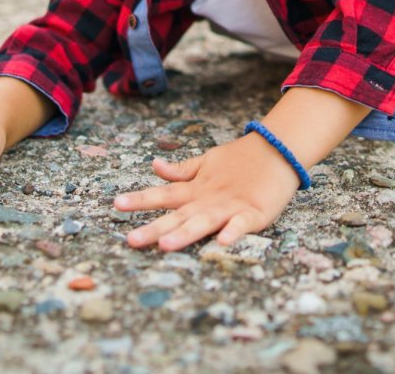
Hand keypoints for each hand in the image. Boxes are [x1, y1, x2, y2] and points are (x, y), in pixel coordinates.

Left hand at [112, 135, 301, 251]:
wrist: (277, 150)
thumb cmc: (240, 160)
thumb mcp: (206, 162)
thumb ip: (181, 170)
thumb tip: (154, 166)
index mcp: (196, 189)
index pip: (164, 195)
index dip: (141, 199)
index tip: (117, 204)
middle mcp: (209, 199)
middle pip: (179, 215)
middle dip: (155, 227)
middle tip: (132, 239)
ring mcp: (231, 206)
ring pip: (204, 221)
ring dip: (185, 233)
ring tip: (166, 244)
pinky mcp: (254, 213)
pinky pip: (241, 225)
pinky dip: (232, 232)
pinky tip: (222, 241)